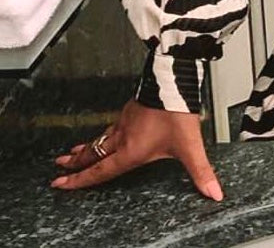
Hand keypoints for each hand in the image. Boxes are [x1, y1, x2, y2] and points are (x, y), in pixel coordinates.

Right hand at [51, 99, 222, 200]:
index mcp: (131, 150)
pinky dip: (103, 131)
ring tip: (73, 152)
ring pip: (101, 138)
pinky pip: (112, 124)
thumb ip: (200, 172)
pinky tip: (107, 130)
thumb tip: (214, 193)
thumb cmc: (178, 112)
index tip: (61, 185)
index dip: (80, 180)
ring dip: (86, 147)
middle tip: (59, 169)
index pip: (100, 171)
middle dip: (75, 163)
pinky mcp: (133, 107)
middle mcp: (123, 136)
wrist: (174, 80)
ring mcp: (126, 120)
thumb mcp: (190, 146)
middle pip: (93, 154)